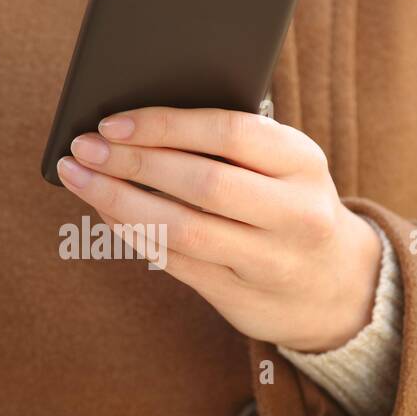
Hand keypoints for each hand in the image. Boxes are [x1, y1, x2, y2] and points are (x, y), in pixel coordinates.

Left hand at [56, 107, 382, 352]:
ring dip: (118, 200)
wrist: (337, 285)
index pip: (230, 132)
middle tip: (83, 148)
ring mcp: (271, 260)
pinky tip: (103, 209)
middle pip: (202, 182)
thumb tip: (131, 119)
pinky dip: (131, 231)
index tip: (111, 123)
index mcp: (302, 161)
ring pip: (182, 229)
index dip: (165, 125)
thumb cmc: (285, 199)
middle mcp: (294, 212)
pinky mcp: (242, 297)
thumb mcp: (280, 162)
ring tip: (79, 177)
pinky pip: (175, 261)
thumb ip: (225, 139)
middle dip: (132, 162)